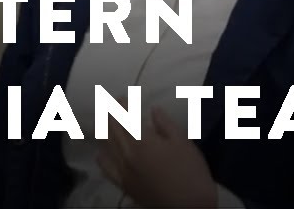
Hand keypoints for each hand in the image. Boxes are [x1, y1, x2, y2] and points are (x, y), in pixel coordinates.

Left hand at [98, 105, 216, 208]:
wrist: (189, 208)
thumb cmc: (191, 173)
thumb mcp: (183, 143)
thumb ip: (165, 125)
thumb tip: (153, 110)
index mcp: (142, 141)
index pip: (125, 117)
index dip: (122, 104)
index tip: (121, 96)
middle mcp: (127, 154)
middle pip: (112, 129)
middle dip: (111, 113)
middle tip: (111, 103)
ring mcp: (123, 171)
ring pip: (106, 145)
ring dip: (105, 130)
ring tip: (106, 121)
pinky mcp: (124, 185)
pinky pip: (106, 168)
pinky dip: (103, 155)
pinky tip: (103, 151)